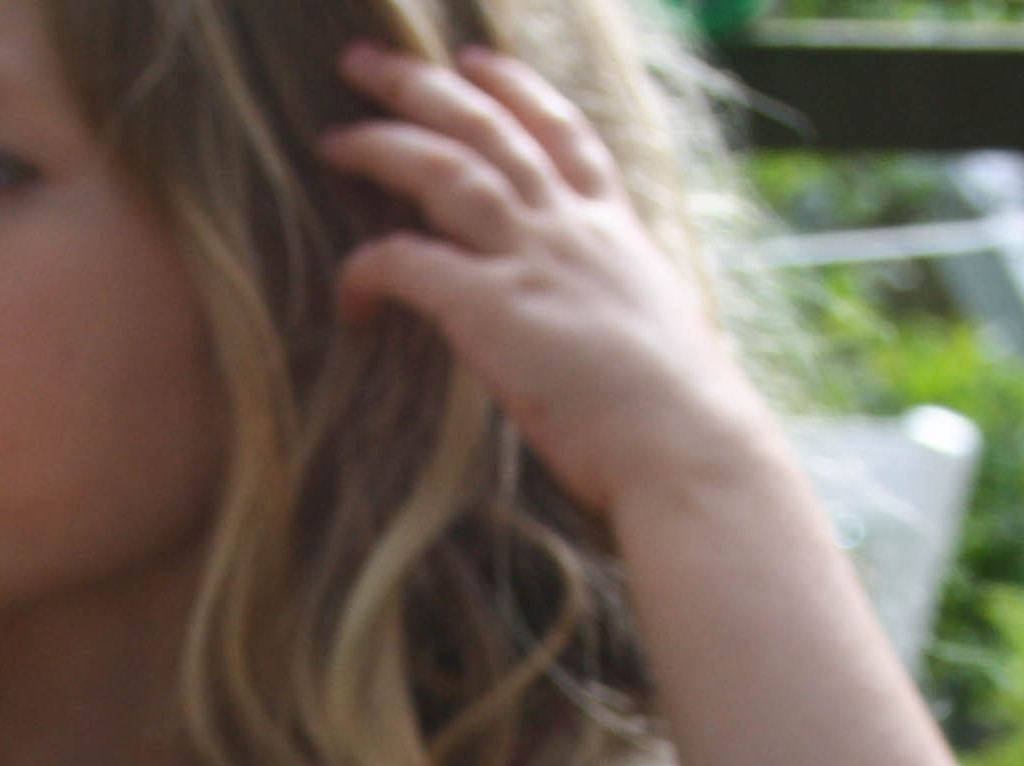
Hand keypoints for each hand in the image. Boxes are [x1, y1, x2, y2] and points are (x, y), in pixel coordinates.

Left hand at [317, 44, 778, 525]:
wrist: (689, 449)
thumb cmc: (680, 421)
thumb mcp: (656, 339)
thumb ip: (617, 315)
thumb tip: (602, 338)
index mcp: (616, 232)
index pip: (563, 132)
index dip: (515, 88)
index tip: (475, 58)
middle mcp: (572, 229)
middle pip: (488, 129)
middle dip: (421, 86)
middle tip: (364, 61)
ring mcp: (532, 260)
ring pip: (444, 169)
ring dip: (382, 144)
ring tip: (333, 139)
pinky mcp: (491, 307)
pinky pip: (405, 263)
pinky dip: (367, 269)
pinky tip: (348, 297)